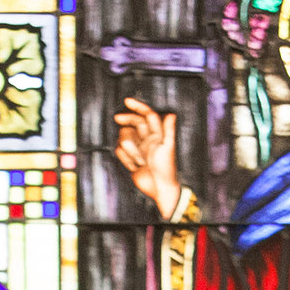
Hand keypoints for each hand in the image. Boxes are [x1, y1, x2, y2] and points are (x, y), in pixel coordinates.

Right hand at [115, 96, 183, 219]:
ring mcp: (138, 148)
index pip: (146, 115)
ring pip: (125, 137)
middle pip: (133, 122)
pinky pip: (120, 151)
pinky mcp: (130, 158)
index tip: (126, 102)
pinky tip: (135, 167)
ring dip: (131, 151)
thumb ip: (168, 130)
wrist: (159, 188)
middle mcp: (147, 139)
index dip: (137, 107)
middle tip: (117, 119)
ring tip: (140, 162)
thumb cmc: (166, 169)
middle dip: (126, 120)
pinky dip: (126, 159)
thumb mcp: (168, 148)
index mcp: (157, 134)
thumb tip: (172, 114)